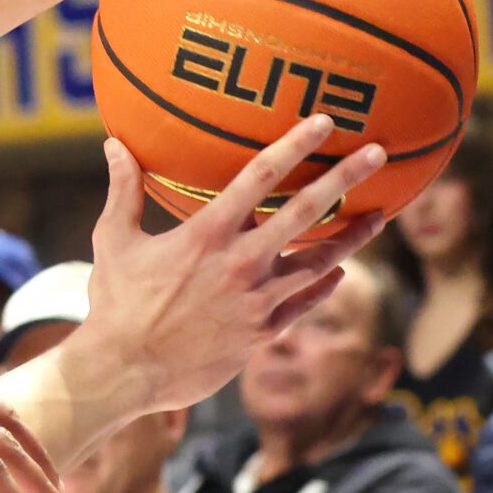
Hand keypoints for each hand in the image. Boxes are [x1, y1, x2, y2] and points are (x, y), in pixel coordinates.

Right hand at [76, 115, 386, 413]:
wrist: (126, 371)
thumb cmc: (115, 304)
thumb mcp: (114, 241)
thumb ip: (123, 191)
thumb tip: (113, 144)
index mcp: (206, 234)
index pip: (259, 177)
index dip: (294, 145)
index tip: (323, 122)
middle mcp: (241, 262)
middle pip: (307, 211)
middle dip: (345, 178)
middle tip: (377, 153)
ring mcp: (259, 299)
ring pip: (320, 260)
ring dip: (353, 236)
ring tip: (379, 216)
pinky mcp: (263, 331)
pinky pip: (306, 301)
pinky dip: (325, 283)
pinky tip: (336, 270)